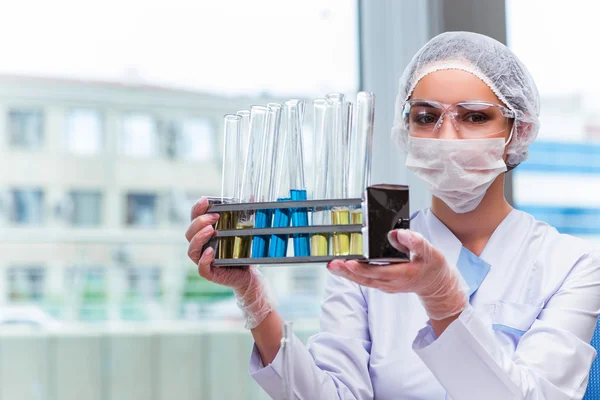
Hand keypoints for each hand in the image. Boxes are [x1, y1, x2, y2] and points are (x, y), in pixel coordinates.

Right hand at [186, 197, 275, 328]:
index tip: (205, 200)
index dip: (196, 209)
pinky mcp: (209, 273)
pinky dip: (204, 259)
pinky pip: (201, 267)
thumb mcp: (245, 230)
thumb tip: (254, 196)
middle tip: (215, 217)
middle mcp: (200, 247)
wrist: (250, 273)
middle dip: (199, 222)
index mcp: (204, 234)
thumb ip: (246, 214)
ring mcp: (203, 260)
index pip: (194, 219)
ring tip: (210, 229)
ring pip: (191, 250)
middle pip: (189, 233)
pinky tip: (211, 251)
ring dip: (198, 238)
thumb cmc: (243, 251)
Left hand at [327, 229, 467, 319]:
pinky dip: (353, 275)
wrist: (437, 285)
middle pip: (366, 278)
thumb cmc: (433, 267)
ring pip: (363, 281)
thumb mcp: (430, 252)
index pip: (379, 272)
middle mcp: (391, 283)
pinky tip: (343, 268)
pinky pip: (366, 280)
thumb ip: (415, 242)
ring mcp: (386, 285)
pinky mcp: (383, 284)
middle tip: (333, 264)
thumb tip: (397, 233)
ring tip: (332, 266)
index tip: (350, 262)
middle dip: (347, 271)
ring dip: (347, 274)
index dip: (363, 268)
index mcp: (402, 275)